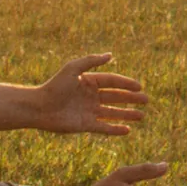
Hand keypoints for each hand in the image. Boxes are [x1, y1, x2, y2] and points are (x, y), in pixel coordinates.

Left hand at [0, 55, 145, 141]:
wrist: (40, 107)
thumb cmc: (54, 86)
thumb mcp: (72, 69)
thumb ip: (91, 61)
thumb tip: (110, 55)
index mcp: (89, 82)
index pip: (112, 82)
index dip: (126, 84)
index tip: (139, 86)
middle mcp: (91, 97)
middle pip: (116, 97)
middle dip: (131, 99)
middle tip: (146, 100)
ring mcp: (89, 112)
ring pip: (113, 113)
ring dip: (127, 115)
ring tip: (142, 116)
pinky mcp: (85, 125)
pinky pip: (104, 128)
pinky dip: (116, 129)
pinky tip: (128, 130)